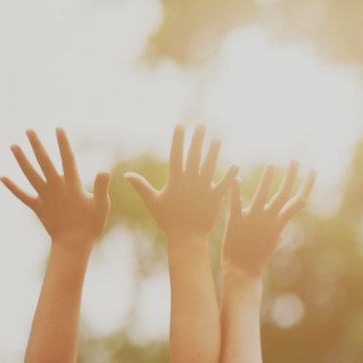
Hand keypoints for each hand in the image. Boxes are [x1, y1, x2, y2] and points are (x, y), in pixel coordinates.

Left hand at [2, 128, 109, 245]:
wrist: (74, 244)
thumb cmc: (91, 225)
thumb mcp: (102, 206)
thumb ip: (101, 187)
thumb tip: (104, 170)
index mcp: (72, 185)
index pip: (67, 159)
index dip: (63, 144)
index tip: (58, 129)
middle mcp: (56, 188)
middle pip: (44, 162)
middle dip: (36, 145)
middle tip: (29, 130)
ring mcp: (45, 197)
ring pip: (30, 175)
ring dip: (21, 160)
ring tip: (13, 145)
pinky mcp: (38, 206)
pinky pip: (22, 196)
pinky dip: (12, 187)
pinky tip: (2, 177)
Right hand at [124, 125, 238, 240]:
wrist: (186, 237)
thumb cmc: (168, 220)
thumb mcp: (153, 201)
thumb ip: (141, 186)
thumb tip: (126, 175)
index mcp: (175, 181)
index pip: (176, 155)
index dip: (178, 140)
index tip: (180, 126)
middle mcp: (189, 182)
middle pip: (194, 156)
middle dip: (197, 140)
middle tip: (201, 125)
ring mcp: (203, 190)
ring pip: (210, 167)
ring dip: (213, 152)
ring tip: (217, 139)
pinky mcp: (215, 199)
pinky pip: (224, 185)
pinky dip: (230, 176)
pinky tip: (236, 165)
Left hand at [221, 160, 315, 276]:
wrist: (242, 271)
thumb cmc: (257, 257)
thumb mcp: (271, 243)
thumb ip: (277, 232)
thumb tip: (281, 229)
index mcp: (279, 223)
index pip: (298, 201)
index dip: (307, 185)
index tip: (312, 171)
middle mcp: (269, 220)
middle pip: (284, 195)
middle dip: (291, 177)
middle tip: (295, 160)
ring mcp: (253, 220)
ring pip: (263, 196)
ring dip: (268, 179)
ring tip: (273, 164)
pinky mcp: (236, 222)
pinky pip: (237, 204)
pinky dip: (236, 191)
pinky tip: (234, 177)